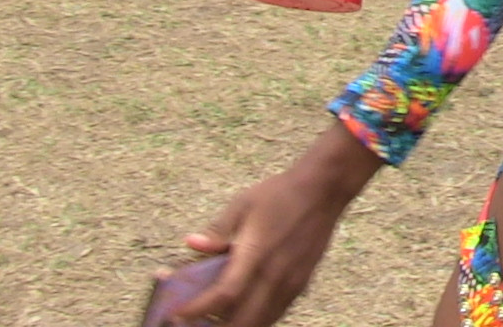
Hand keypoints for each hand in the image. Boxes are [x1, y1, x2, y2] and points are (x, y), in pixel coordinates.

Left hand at [169, 166, 353, 326]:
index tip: (178, 314)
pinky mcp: (302, 283)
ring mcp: (292, 281)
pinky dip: (258, 319)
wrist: (324, 190)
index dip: (198, 310)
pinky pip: (276, 313)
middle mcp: (275, 273)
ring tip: (218, 318)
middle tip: (196, 321)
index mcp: (256, 253)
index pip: (224, 294)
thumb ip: (217, 230)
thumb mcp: (243, 204)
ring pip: (262, 322)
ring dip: (238, 325)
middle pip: (243, 320)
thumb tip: (192, 244)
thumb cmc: (281, 194)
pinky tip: (244, 311)